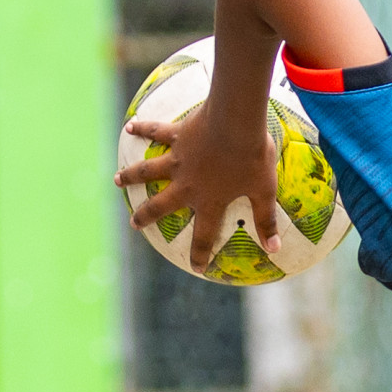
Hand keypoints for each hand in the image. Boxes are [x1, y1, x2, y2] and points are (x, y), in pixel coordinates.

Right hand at [114, 107, 280, 273]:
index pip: (204, 235)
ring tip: (117, 180)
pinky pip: (155, 132)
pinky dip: (142, 130)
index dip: (200, 253)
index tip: (195, 268)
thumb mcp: (265, 190)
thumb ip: (266, 220)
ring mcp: (178, 160)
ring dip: (131, 176)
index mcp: (210, 200)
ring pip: (148, 171)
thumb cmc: (253, 158)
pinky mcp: (177, 135)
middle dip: (145, 216)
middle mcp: (187, 184)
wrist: (237, 123)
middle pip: (160, 206)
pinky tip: (129, 128)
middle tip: (133, 224)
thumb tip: (274, 249)